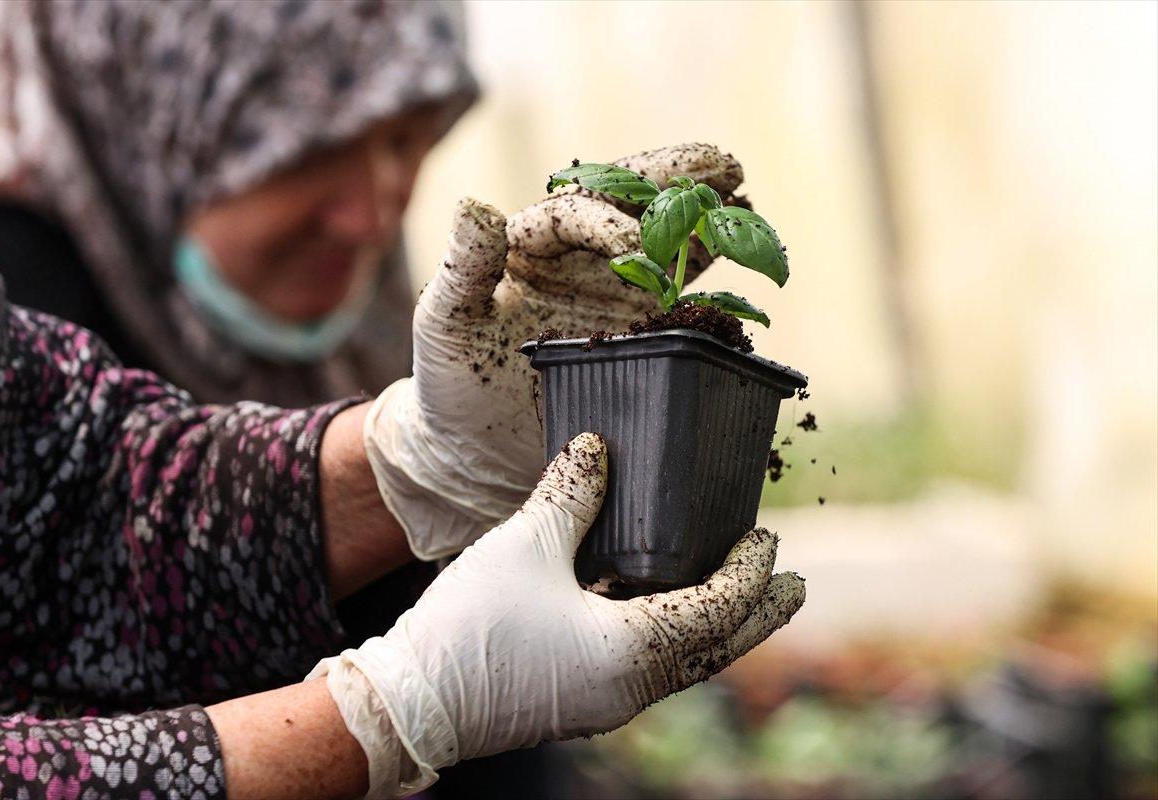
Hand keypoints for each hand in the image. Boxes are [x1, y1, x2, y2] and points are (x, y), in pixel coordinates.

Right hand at [310, 433, 804, 796]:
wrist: (412, 702)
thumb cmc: (471, 628)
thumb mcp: (526, 547)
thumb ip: (570, 494)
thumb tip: (597, 445)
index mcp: (634, 652)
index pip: (718, 609)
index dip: (748, 573)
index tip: (767, 538)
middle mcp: (631, 686)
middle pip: (717, 648)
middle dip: (758, 613)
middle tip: (792, 584)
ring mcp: (606, 700)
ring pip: (686, 661)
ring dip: (718, 625)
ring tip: (740, 593)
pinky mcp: (579, 698)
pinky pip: (649, 665)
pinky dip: (672, 633)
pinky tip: (660, 605)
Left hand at [365, 143, 747, 558]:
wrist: (479, 452)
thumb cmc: (451, 381)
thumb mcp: (446, 321)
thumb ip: (463, 265)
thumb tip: (475, 204)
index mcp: (528, 244)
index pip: (574, 212)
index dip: (608, 221)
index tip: (636, 247)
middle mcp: (578, 259)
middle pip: (632, 205)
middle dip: (676, 182)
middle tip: (724, 167)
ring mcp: (616, 295)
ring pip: (668, 242)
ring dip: (706, 220)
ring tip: (744, 199)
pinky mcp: (643, 335)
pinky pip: (685, 299)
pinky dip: (715, 280)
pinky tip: (746, 262)